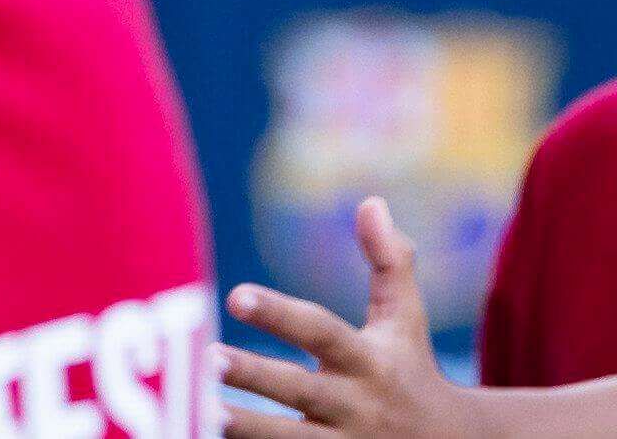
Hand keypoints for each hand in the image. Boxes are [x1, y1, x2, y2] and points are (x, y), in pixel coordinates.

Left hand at [222, 199, 476, 438]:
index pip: (320, 332)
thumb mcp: (406, 317)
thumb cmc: (412, 370)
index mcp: (369, 360)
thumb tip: (370, 201)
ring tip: (204, 412)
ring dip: (248, 430)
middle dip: (256, 376)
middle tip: (207, 358)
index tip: (236, 295)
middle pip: (300, 391)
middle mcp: (355, 406)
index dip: (279, 314)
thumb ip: (389, 260)